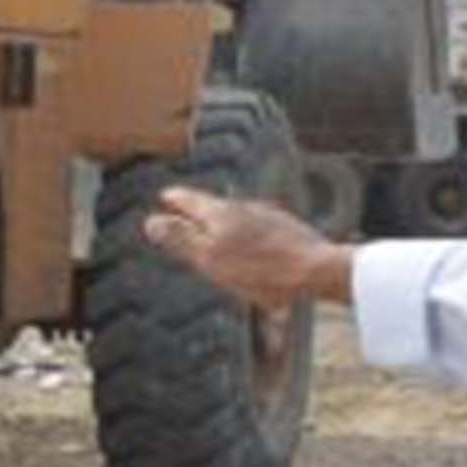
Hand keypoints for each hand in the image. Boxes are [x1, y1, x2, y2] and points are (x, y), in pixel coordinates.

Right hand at [141, 186, 354, 308]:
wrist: (315, 270)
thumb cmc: (260, 270)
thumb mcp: (210, 259)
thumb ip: (181, 239)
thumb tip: (150, 221)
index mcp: (220, 213)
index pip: (189, 199)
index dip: (174, 198)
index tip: (165, 196)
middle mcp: (244, 207)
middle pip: (213, 206)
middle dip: (198, 210)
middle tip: (185, 210)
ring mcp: (268, 217)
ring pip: (238, 217)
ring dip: (223, 224)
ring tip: (215, 233)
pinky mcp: (287, 231)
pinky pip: (258, 231)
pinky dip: (247, 238)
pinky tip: (251, 252)